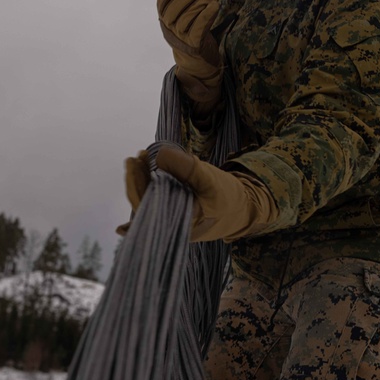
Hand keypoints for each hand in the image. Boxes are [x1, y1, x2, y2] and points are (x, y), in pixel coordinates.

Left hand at [116, 145, 277, 241]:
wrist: (245, 208)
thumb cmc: (230, 198)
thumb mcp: (211, 180)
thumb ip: (186, 168)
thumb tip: (160, 154)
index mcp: (179, 223)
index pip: (147, 207)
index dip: (136, 187)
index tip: (133, 165)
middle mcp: (172, 224)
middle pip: (145, 203)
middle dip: (137, 179)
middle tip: (135, 157)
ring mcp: (174, 218)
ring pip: (151, 200)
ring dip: (143, 180)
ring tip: (140, 158)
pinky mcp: (177, 210)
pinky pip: (158, 200)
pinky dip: (150, 187)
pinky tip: (135, 187)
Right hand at [157, 0, 222, 114]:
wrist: (199, 65)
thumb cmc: (194, 33)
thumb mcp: (187, 14)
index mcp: (165, 20)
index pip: (162, 1)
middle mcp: (169, 30)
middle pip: (174, 8)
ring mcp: (181, 39)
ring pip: (187, 17)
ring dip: (201, 1)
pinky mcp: (194, 46)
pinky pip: (199, 28)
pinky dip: (207, 15)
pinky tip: (214, 5)